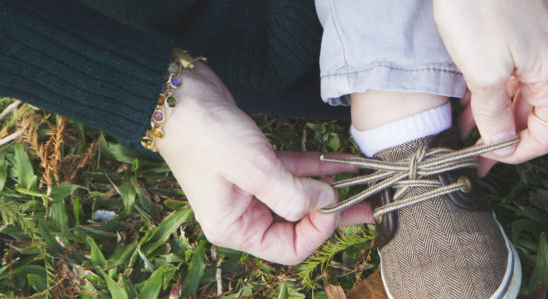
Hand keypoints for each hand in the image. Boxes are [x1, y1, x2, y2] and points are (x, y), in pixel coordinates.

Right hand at [155, 63, 373, 263]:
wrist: (177, 94)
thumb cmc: (205, 134)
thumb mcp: (254, 169)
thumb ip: (293, 194)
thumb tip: (328, 203)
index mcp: (235, 228)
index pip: (291, 248)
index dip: (319, 230)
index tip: (333, 202)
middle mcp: (243, 215)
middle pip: (300, 226)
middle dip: (334, 214)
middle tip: (370, 204)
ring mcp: (251, 190)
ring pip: (301, 198)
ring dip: (331, 190)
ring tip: (365, 183)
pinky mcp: (258, 164)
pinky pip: (295, 173)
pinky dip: (317, 169)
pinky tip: (342, 162)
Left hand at [434, 0, 547, 175]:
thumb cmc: (478, 5)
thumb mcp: (481, 71)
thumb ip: (493, 115)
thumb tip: (499, 144)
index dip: (518, 153)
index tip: (489, 158)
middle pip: (538, 111)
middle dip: (504, 134)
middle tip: (471, 150)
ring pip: (527, 88)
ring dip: (498, 110)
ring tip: (464, 126)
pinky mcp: (537, 22)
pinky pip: (522, 64)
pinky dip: (499, 83)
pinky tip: (472, 93)